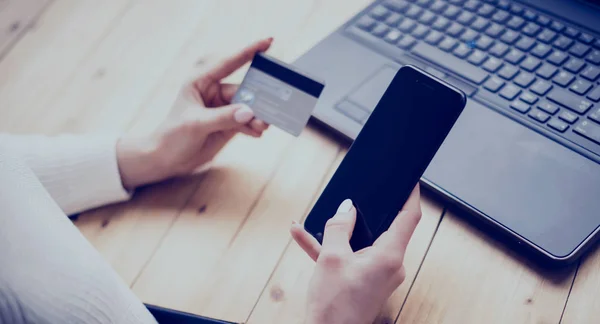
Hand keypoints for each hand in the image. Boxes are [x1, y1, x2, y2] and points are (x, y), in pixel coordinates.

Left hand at [116, 38, 272, 188]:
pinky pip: (247, 121)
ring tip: (264, 126)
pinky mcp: (229, 123)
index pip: (227, 63)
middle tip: (274, 102)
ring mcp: (223, 108)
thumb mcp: (196, 124)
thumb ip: (223, 117)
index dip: (248, 51)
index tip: (269, 41)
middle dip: (259, 97)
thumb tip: (249, 112)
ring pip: (248, 107)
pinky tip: (258, 133)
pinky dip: (254, 127)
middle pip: (244, 89)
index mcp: (201, 81)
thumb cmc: (173, 136)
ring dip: (258, 116)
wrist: (166, 159)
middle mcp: (213, 91)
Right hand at [291, 185, 421, 323]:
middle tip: (354, 193)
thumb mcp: (330, 257)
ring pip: (361, 243)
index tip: (409, 179)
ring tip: (316, 219)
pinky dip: (332, 248)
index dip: (410, 195)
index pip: (408, 218)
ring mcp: (378, 275)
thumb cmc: (333, 306)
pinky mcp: (365, 282)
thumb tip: (346, 207)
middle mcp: (390, 265)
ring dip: (339, 232)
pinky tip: (304, 237)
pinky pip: (351, 257)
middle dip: (364, 212)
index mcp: (389, 256)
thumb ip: (339, 227)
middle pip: (383, 228)